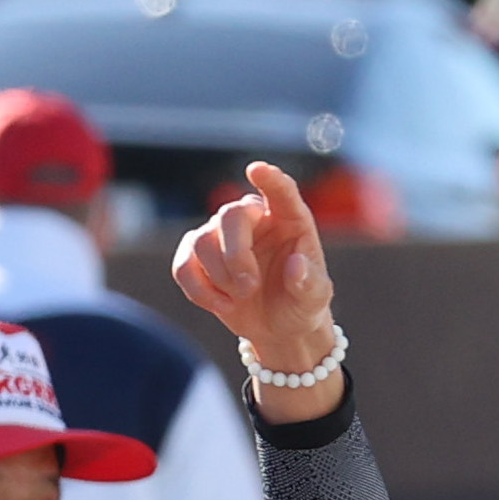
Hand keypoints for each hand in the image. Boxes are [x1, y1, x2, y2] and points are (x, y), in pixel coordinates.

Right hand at [175, 162, 337, 397]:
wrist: (280, 329)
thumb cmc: (301, 304)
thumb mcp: (314, 300)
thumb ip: (310, 283)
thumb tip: (297, 265)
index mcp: (289, 219)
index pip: (281, 191)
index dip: (270, 179)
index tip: (256, 170)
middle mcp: (254, 217)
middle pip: (229, 216)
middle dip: (235, 256)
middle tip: (249, 288)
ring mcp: (222, 233)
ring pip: (203, 242)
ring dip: (221, 278)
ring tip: (242, 298)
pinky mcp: (198, 255)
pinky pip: (184, 265)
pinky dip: (199, 290)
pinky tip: (222, 305)